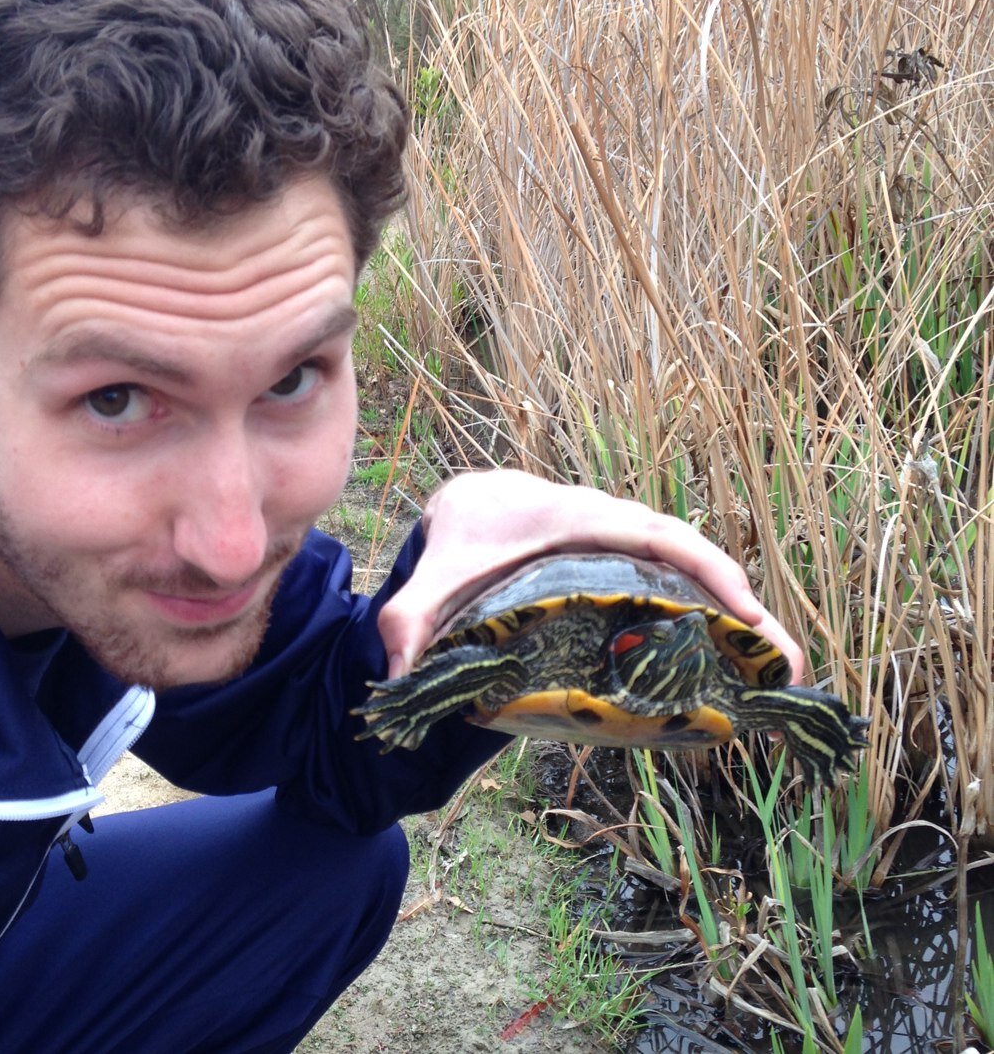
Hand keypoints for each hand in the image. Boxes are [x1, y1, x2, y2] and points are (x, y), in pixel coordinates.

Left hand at [375, 469, 803, 682]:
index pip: (658, 535)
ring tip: (774, 675)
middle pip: (693, 555)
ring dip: (735, 614)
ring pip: (693, 570)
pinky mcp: (625, 563)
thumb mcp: (436, 572)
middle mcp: (614, 524)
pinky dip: (709, 612)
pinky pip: (678, 579)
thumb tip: (398, 674)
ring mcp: (624, 542)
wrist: (466, 506)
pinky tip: (727, 662)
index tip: (750, 614)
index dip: (709, 570)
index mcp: (577, 516)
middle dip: (743, 605)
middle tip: (785, 666)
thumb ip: (410, 618)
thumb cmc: (460, 534)